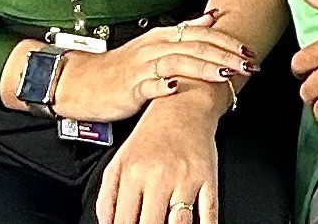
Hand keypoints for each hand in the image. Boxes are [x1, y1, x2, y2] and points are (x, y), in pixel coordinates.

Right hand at [53, 17, 255, 125]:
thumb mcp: (154, 44)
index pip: (201, 34)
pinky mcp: (130, 88)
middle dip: (224, 55)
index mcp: (163, 36)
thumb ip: (183, 32)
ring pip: (177, 62)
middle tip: (247, 64)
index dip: (226, 41)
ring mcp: (142, 67)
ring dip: (202, 68)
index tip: (249, 50)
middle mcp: (154, 47)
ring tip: (224, 75)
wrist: (84, 82)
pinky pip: (148, 86)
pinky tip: (177, 88)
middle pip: (195, 46)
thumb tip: (212, 19)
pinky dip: (163, 86)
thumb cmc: (121, 67)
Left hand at [94, 91, 220, 223]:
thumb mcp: (119, 160)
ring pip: (180, 223)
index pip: (124, 221)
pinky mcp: (208, 178)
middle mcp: (159, 176)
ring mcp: (185, 178)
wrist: (184, 105)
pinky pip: (209, 213)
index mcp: (133, 174)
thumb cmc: (151, 136)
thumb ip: (107, 196)